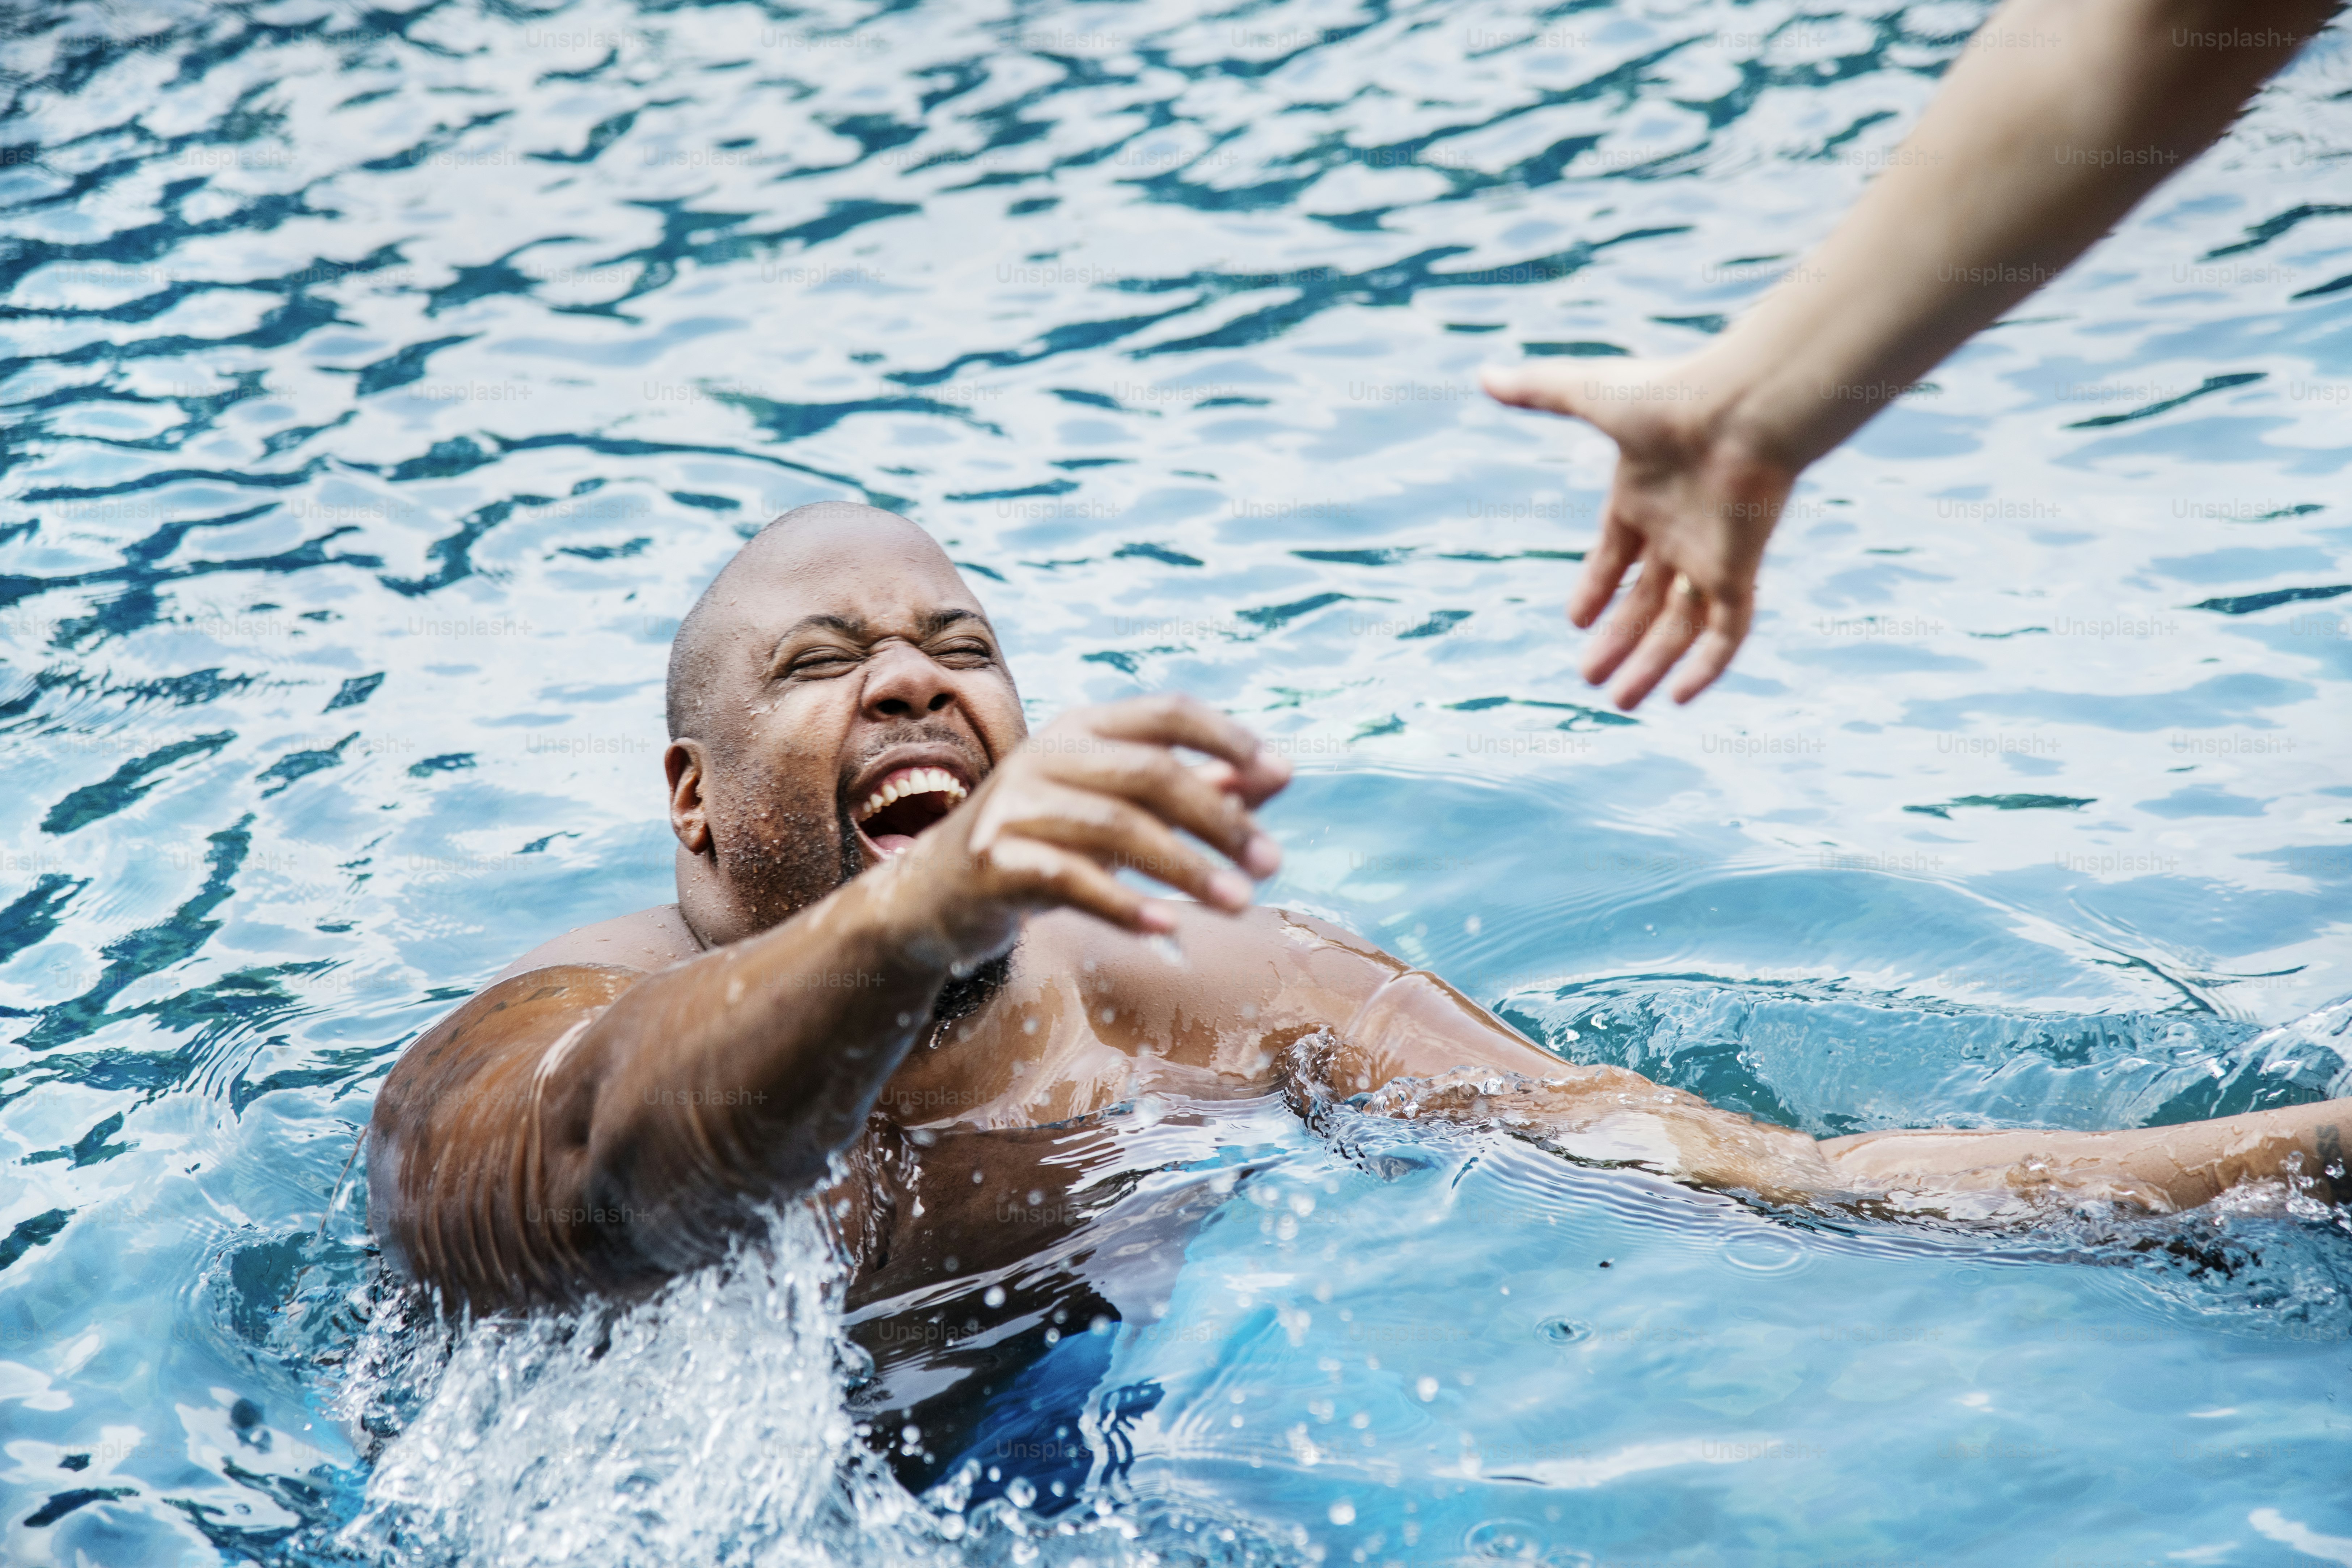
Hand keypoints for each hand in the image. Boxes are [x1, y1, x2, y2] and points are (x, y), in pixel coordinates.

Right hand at [896, 694, 1288, 949]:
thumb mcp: (1118, 807)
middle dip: (1219, 818)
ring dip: (1187, 867)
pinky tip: (1168, 926)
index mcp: (1082, 727)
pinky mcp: (995, 859)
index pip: (1167, 713)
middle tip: (1271, 863)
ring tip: (1240, 904)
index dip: (1228, 738)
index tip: (1280, 773)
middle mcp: (1048, 754)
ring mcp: (1016, 804)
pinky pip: (1071, 879)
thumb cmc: (1046, 843)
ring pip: (1117, 826)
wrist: (934, 895)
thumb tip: (1277, 774)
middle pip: (1151, 773)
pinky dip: (1125, 903)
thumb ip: (1193, 787)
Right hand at [1482, 356, 1798, 708]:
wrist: (1746, 404)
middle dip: (1619, 639)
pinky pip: (1726, 633)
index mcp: (1644, 495)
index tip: (1575, 621)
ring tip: (1621, 703)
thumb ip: (1539, 391)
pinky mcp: (1740, 570)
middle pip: (1646, 599)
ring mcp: (1711, 553)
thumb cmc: (1672, 394)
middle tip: (1589, 680)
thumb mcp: (1590, 394)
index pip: (1617, 554)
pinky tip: (1678, 698)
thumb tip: (1484, 373)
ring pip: (1681, 625)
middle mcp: (1679, 530)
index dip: (1596, 586)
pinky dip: (1705, 667)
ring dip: (1650, 664)